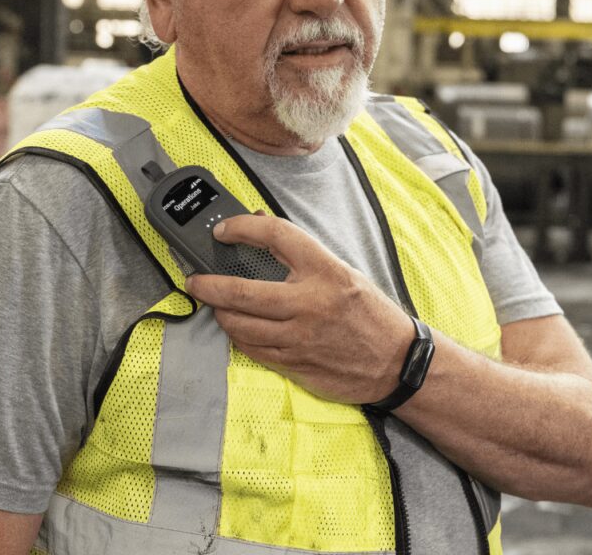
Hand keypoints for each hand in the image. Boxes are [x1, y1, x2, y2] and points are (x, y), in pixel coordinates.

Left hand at [185, 213, 414, 404]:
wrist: (396, 362)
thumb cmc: (370, 314)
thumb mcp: (344, 272)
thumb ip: (304, 256)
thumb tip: (263, 228)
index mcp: (326, 271)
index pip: (275, 235)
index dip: (242, 227)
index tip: (224, 230)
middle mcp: (310, 303)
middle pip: (242, 291)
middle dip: (209, 284)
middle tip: (196, 279)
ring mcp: (299, 338)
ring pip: (239, 325)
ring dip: (220, 312)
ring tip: (215, 304)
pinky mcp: (294, 364)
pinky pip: (252, 349)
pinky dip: (238, 335)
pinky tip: (237, 327)